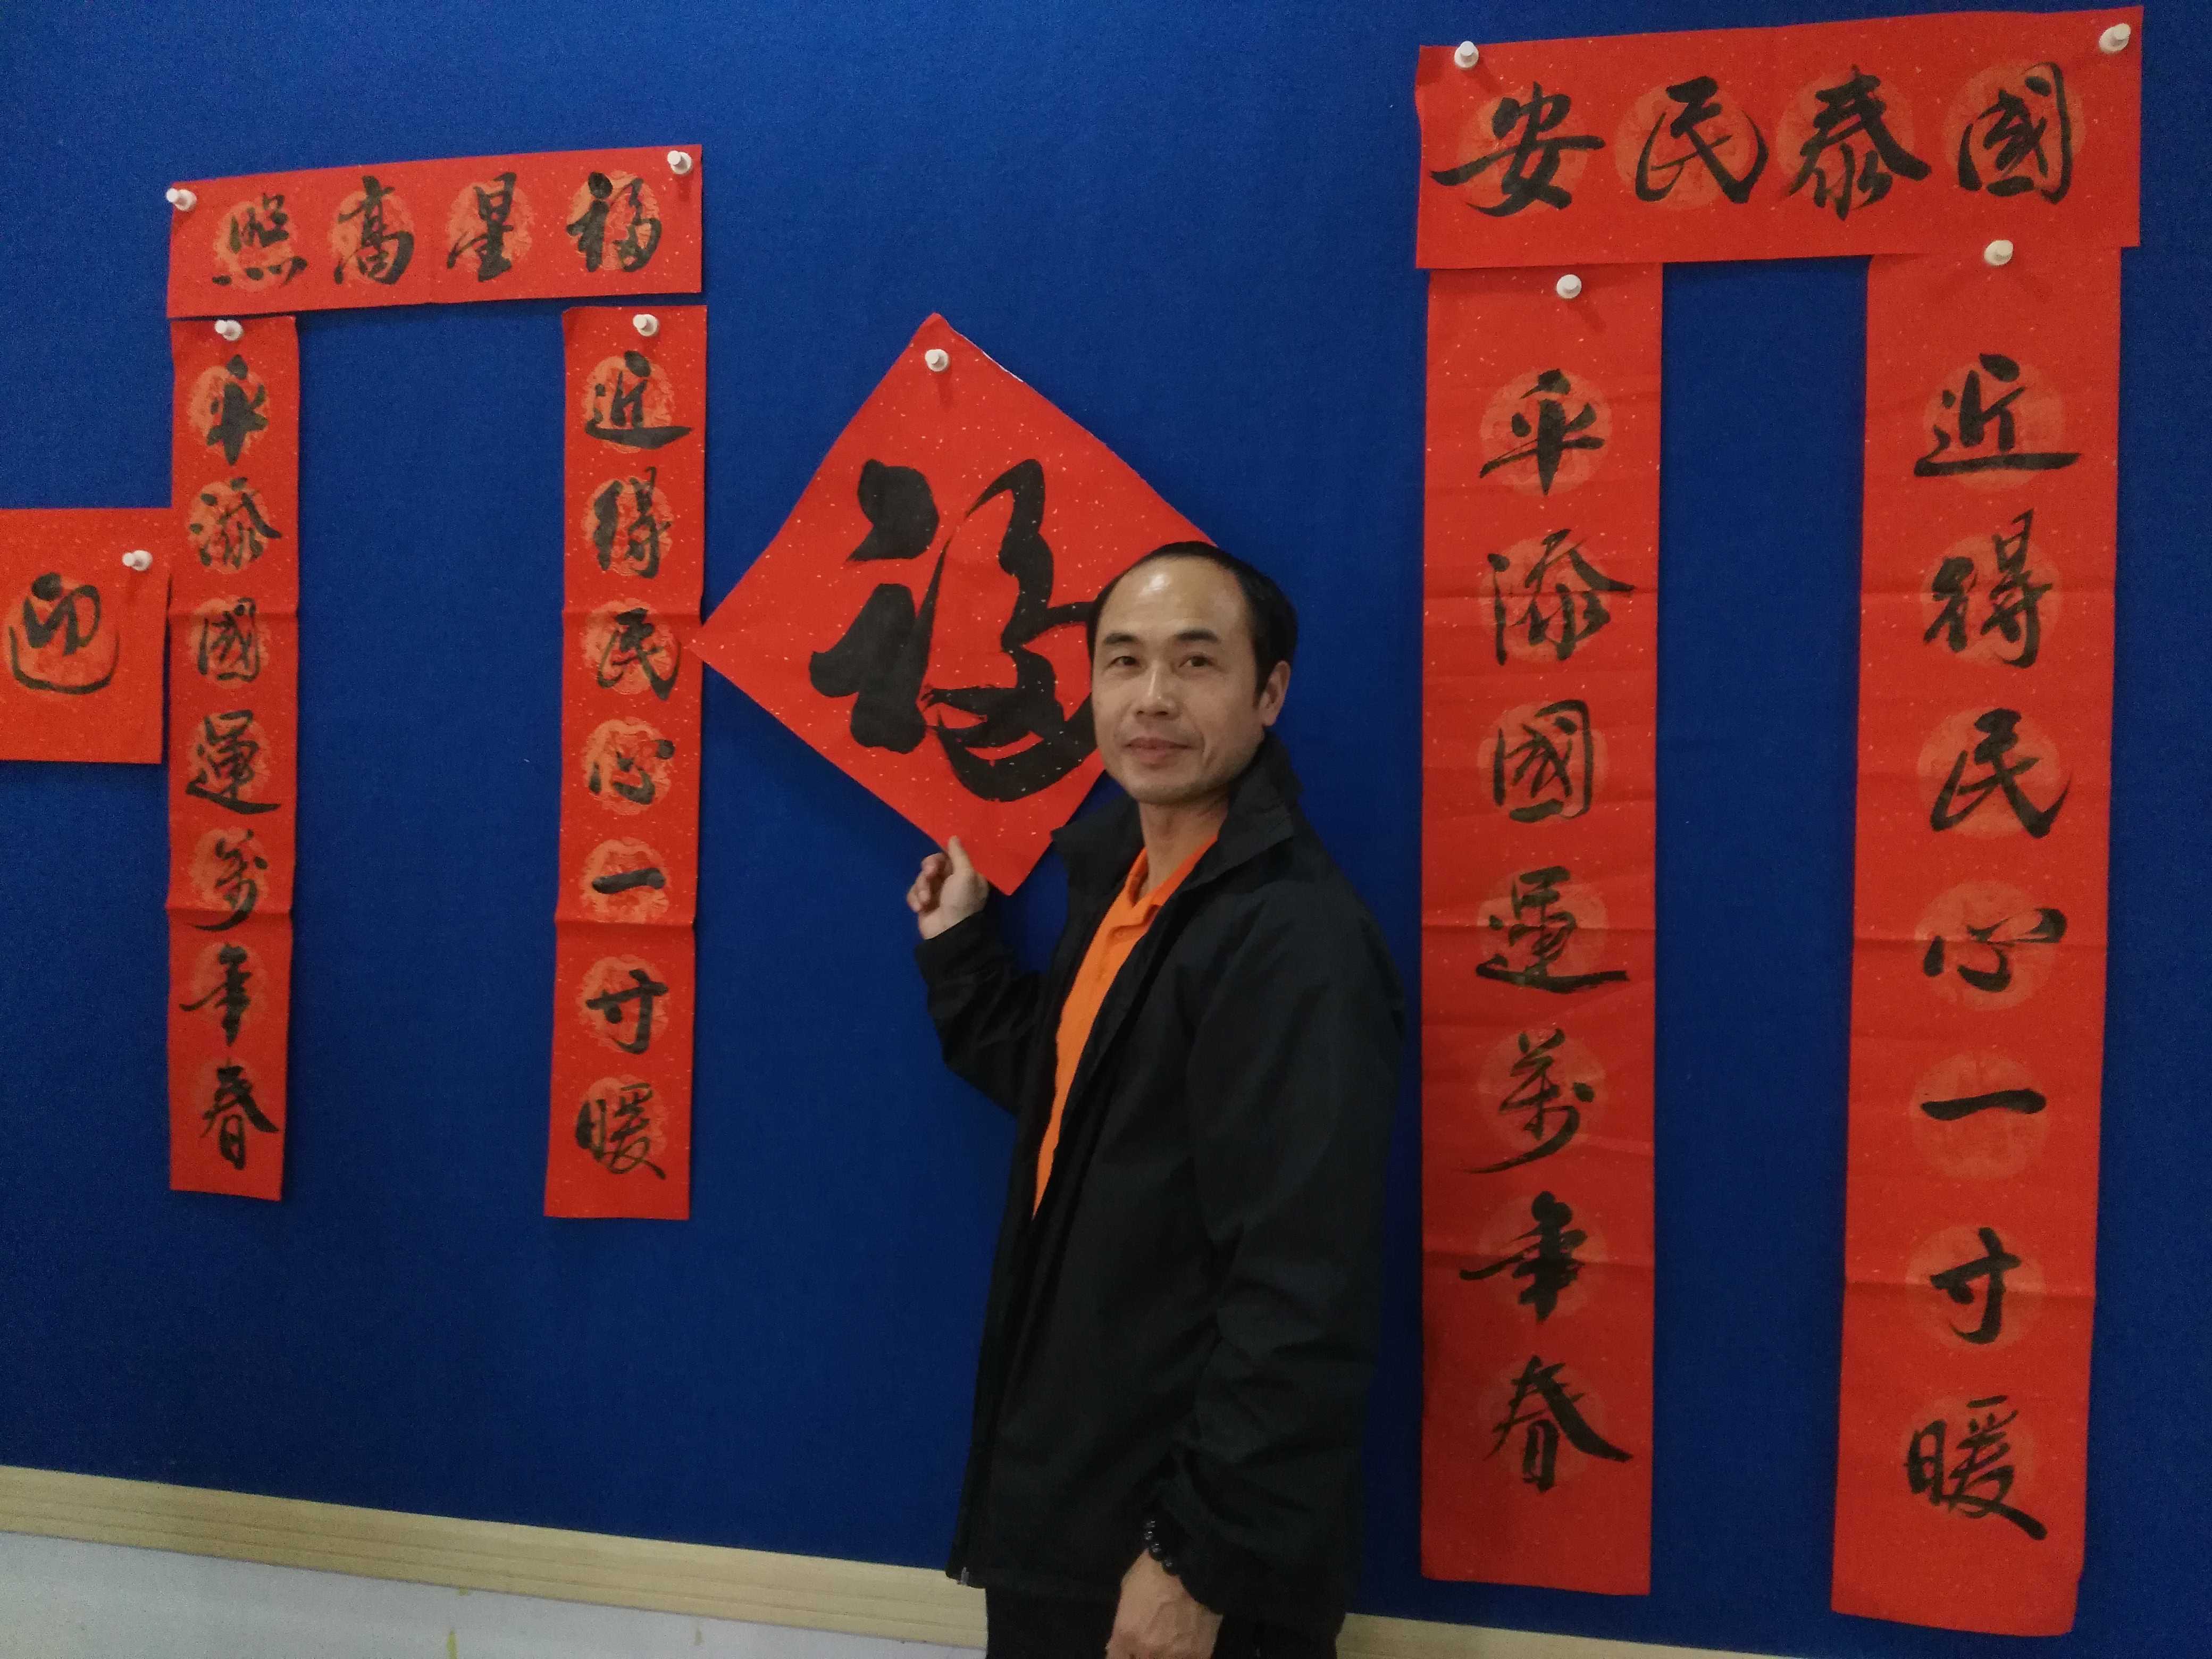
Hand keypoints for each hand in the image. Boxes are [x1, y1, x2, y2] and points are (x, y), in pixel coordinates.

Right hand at [906, 836, 988, 939]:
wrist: (949, 933)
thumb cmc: (961, 901)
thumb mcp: (965, 874)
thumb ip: (959, 854)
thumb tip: (954, 837)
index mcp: (967, 875)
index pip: (951, 856)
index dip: (942, 855)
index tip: (938, 856)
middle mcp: (953, 882)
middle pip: (933, 864)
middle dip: (928, 868)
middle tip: (929, 874)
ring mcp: (937, 893)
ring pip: (922, 877)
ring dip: (921, 886)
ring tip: (926, 899)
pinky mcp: (924, 903)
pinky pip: (914, 892)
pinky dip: (915, 898)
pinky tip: (920, 907)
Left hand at [1106, 1551, 1220, 1658]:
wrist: (1191, 1564)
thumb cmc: (1154, 1571)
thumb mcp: (1127, 1591)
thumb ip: (1122, 1622)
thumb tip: (1117, 1644)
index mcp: (1126, 1634)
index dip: (1122, 1654)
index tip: (1128, 1649)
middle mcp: (1147, 1651)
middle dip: (1142, 1654)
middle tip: (1152, 1639)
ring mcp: (1174, 1656)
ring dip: (1165, 1654)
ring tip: (1170, 1640)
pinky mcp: (1198, 1654)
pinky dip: (1186, 1655)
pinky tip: (1187, 1643)